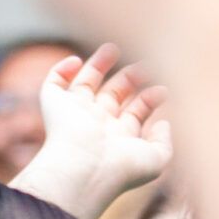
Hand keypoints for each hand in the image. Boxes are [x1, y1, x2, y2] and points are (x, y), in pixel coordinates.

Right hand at [10, 43, 172, 218]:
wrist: (84, 171)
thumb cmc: (121, 169)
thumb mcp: (156, 159)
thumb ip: (164, 141)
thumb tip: (163, 122)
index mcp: (118, 139)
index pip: (135, 113)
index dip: (150, 100)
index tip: (164, 90)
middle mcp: (96, 125)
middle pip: (113, 95)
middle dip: (130, 78)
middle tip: (145, 66)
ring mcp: (75, 114)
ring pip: (85, 84)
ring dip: (98, 64)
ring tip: (113, 47)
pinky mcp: (54, 106)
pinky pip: (53, 83)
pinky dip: (61, 70)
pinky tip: (76, 61)